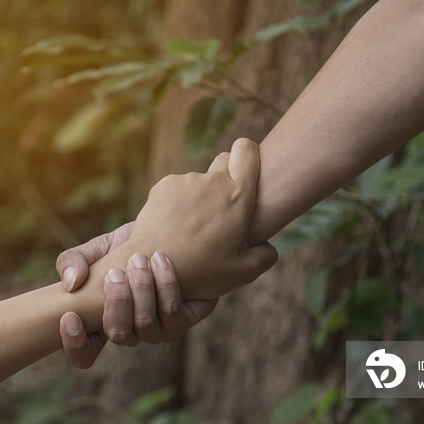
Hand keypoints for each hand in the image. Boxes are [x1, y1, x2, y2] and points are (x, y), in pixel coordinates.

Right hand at [56, 226, 216, 368]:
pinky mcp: (183, 320)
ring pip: (146, 327)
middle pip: (118, 335)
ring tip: (139, 260)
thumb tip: (71, 283)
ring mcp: (157, 330)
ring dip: (142, 291)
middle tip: (116, 273)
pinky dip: (166, 286)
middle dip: (117, 303)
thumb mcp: (97, 248)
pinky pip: (173, 315)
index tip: (70, 316)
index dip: (75, 344)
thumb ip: (73, 261)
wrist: (170, 234)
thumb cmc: (128, 246)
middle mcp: (131, 331)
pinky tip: (160, 259)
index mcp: (103, 321)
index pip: (85, 353)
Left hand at [125, 138, 278, 299]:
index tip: (246, 169)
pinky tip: (174, 227)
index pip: (247, 150)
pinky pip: (177, 188)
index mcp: (239, 197)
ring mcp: (186, 181)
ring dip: (199, 197)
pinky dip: (177, 203)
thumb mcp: (243, 272)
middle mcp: (213, 181)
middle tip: (219, 211)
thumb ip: (265, 255)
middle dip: (225, 177)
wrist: (154, 269)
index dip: (248, 155)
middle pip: (224, 161)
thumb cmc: (201, 272)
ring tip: (192, 229)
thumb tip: (269, 246)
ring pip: (199, 180)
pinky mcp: (163, 186)